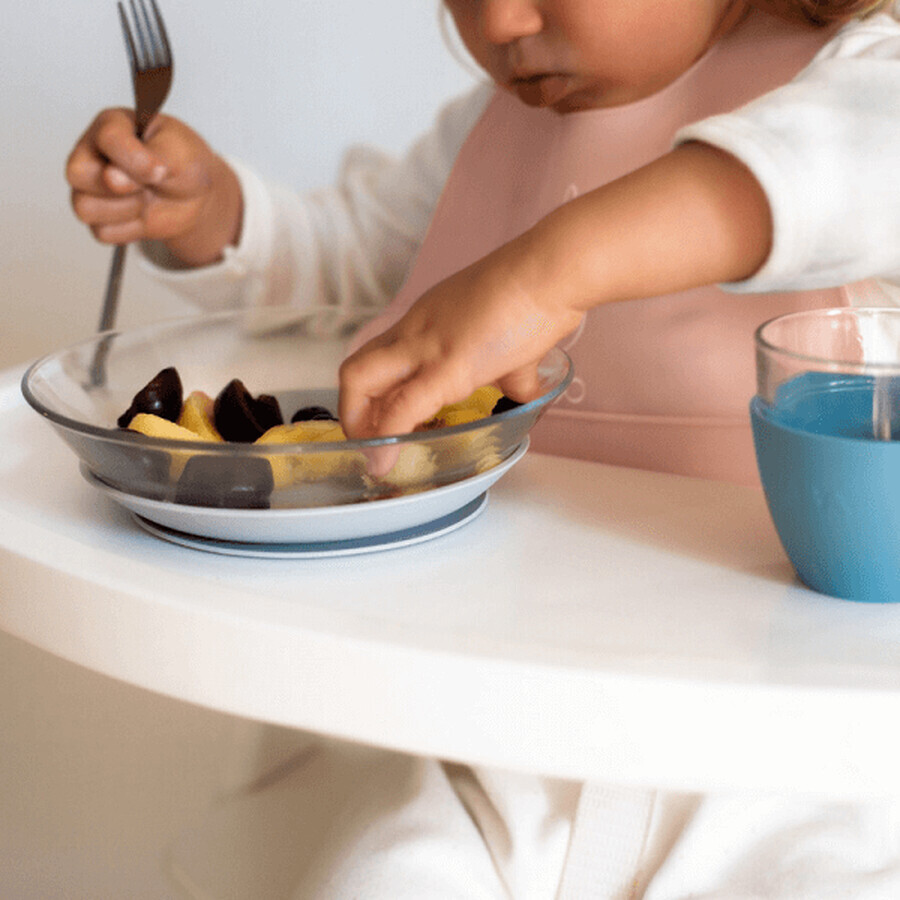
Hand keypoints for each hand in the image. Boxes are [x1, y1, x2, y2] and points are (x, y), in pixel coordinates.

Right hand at [66, 108, 241, 266]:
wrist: (195, 194)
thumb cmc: (182, 162)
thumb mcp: (178, 152)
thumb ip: (148, 158)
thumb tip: (113, 177)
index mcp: (111, 125)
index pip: (106, 139)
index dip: (134, 160)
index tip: (159, 170)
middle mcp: (92, 153)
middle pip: (77, 173)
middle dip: (120, 187)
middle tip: (148, 184)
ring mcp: (91, 187)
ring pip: (84, 208)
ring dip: (126, 210)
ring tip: (146, 198)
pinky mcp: (99, 217)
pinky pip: (101, 232)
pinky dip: (129, 230)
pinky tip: (142, 215)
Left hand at [338, 231, 583, 439]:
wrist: (552, 272)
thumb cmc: (540, 294)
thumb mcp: (512, 340)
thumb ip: (511, 372)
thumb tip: (524, 391)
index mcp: (428, 321)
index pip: (379, 357)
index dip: (370, 395)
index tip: (381, 423)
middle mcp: (416, 330)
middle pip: (357, 369)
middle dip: (353, 412)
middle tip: (370, 444)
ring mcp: (426, 347)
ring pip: (360, 381)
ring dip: (359, 426)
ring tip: (374, 458)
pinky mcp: (447, 367)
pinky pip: (401, 407)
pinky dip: (386, 438)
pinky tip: (385, 462)